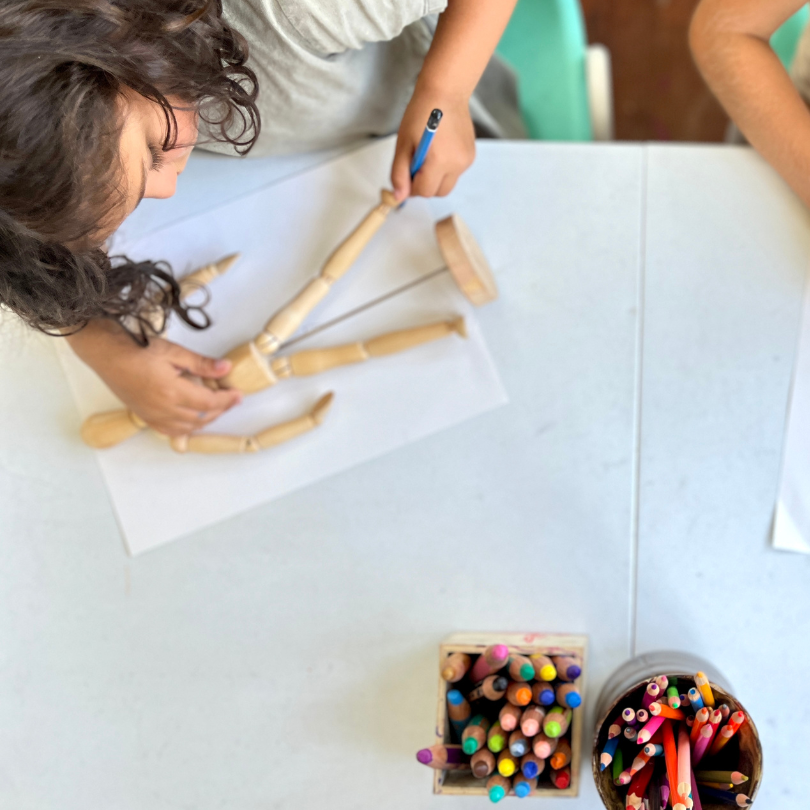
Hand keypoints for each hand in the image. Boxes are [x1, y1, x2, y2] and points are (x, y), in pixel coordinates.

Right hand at [67, 321, 241, 435]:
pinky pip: (171, 431)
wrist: (107, 355)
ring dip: (205, 419)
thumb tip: (226, 368)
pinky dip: (186, 428)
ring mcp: (153, 416)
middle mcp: (163, 409)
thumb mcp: (174, 352)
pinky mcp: (145, 418)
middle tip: (230, 399)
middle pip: (202, 418)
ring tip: (215, 407)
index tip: (238, 395)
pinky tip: (192, 419)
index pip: (209, 403)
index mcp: (172, 392)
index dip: (227, 400)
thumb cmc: (138, 350)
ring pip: (188, 427)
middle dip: (220, 410)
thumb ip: (202, 364)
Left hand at [391, 89, 474, 200]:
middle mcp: (457, 164)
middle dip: (424, 185)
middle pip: (438, 193)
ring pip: (447, 185)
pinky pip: (455, 174)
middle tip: (415, 165)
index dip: (411, 186)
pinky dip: (444, 170)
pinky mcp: (470, 156)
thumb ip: (399, 173)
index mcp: (440, 161)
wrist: (445, 91)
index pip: (424, 191)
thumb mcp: (403, 144)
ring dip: (435, 179)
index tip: (406, 173)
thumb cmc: (422, 112)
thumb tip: (398, 197)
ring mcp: (466, 161)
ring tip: (427, 156)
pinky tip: (439, 150)